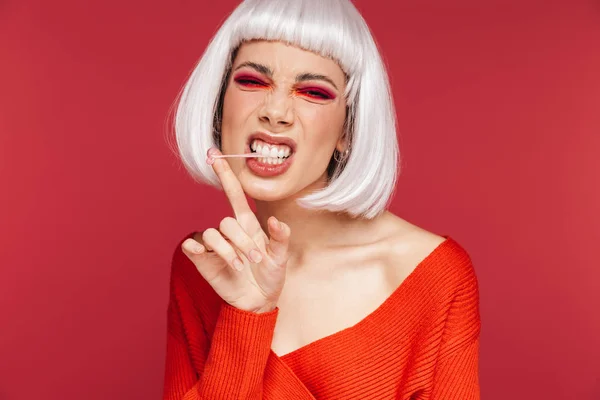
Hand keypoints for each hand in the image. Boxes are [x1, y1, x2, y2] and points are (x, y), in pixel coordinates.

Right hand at [181, 148, 290, 313]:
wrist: (258, 301)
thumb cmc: (270, 275)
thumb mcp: (281, 257)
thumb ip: (281, 237)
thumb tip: (275, 220)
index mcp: (248, 225)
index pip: (234, 194)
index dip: (225, 175)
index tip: (214, 154)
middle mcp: (229, 231)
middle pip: (227, 221)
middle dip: (242, 241)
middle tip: (256, 260)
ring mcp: (215, 245)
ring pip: (212, 233)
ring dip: (227, 250)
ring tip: (240, 266)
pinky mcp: (203, 259)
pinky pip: (192, 245)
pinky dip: (197, 247)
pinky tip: (205, 255)